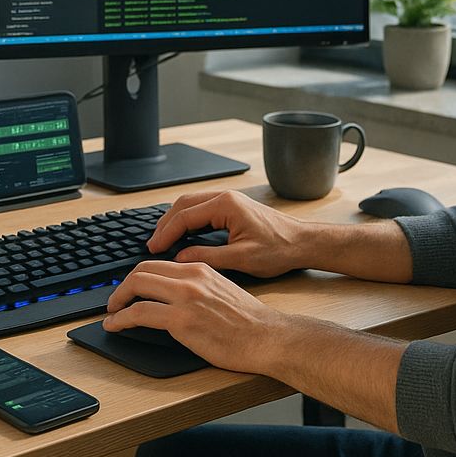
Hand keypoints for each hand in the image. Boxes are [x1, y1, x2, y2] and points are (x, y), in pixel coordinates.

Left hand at [104, 260, 288, 373]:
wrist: (268, 337)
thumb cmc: (250, 322)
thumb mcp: (222, 291)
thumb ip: (198, 288)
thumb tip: (174, 297)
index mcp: (200, 269)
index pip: (157, 264)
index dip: (137, 277)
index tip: (129, 289)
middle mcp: (191, 277)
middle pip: (141, 270)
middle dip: (122, 286)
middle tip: (115, 301)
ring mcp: (185, 297)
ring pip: (136, 286)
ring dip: (117, 300)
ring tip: (111, 314)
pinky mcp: (181, 320)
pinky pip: (139, 313)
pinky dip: (121, 318)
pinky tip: (116, 325)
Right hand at [149, 191, 306, 278]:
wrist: (302, 242)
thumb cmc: (278, 249)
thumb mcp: (242, 259)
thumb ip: (208, 257)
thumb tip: (181, 258)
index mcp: (226, 206)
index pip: (185, 216)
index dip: (166, 233)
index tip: (154, 248)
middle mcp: (225, 197)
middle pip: (183, 205)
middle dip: (165, 224)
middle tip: (153, 244)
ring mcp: (228, 200)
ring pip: (191, 204)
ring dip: (174, 221)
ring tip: (163, 241)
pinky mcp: (231, 207)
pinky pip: (201, 208)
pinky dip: (187, 220)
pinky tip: (182, 235)